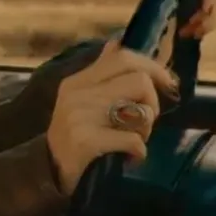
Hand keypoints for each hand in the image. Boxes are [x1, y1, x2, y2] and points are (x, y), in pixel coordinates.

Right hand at [46, 39, 177, 195]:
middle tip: (145, 121)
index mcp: (78, 81)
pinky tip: (129, 158)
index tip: (167, 85)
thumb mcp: (82, 100)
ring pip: (140, 111)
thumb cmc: (75, 137)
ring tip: (133, 140)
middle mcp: (77, 93)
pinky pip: (133, 140)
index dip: (153, 67)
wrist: (48, 173)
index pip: (123, 57)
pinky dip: (138, 152)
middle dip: (152, 103)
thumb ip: (101, 74)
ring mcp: (80, 116)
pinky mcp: (86, 141)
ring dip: (146, 130)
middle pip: (139, 80)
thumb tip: (116, 42)